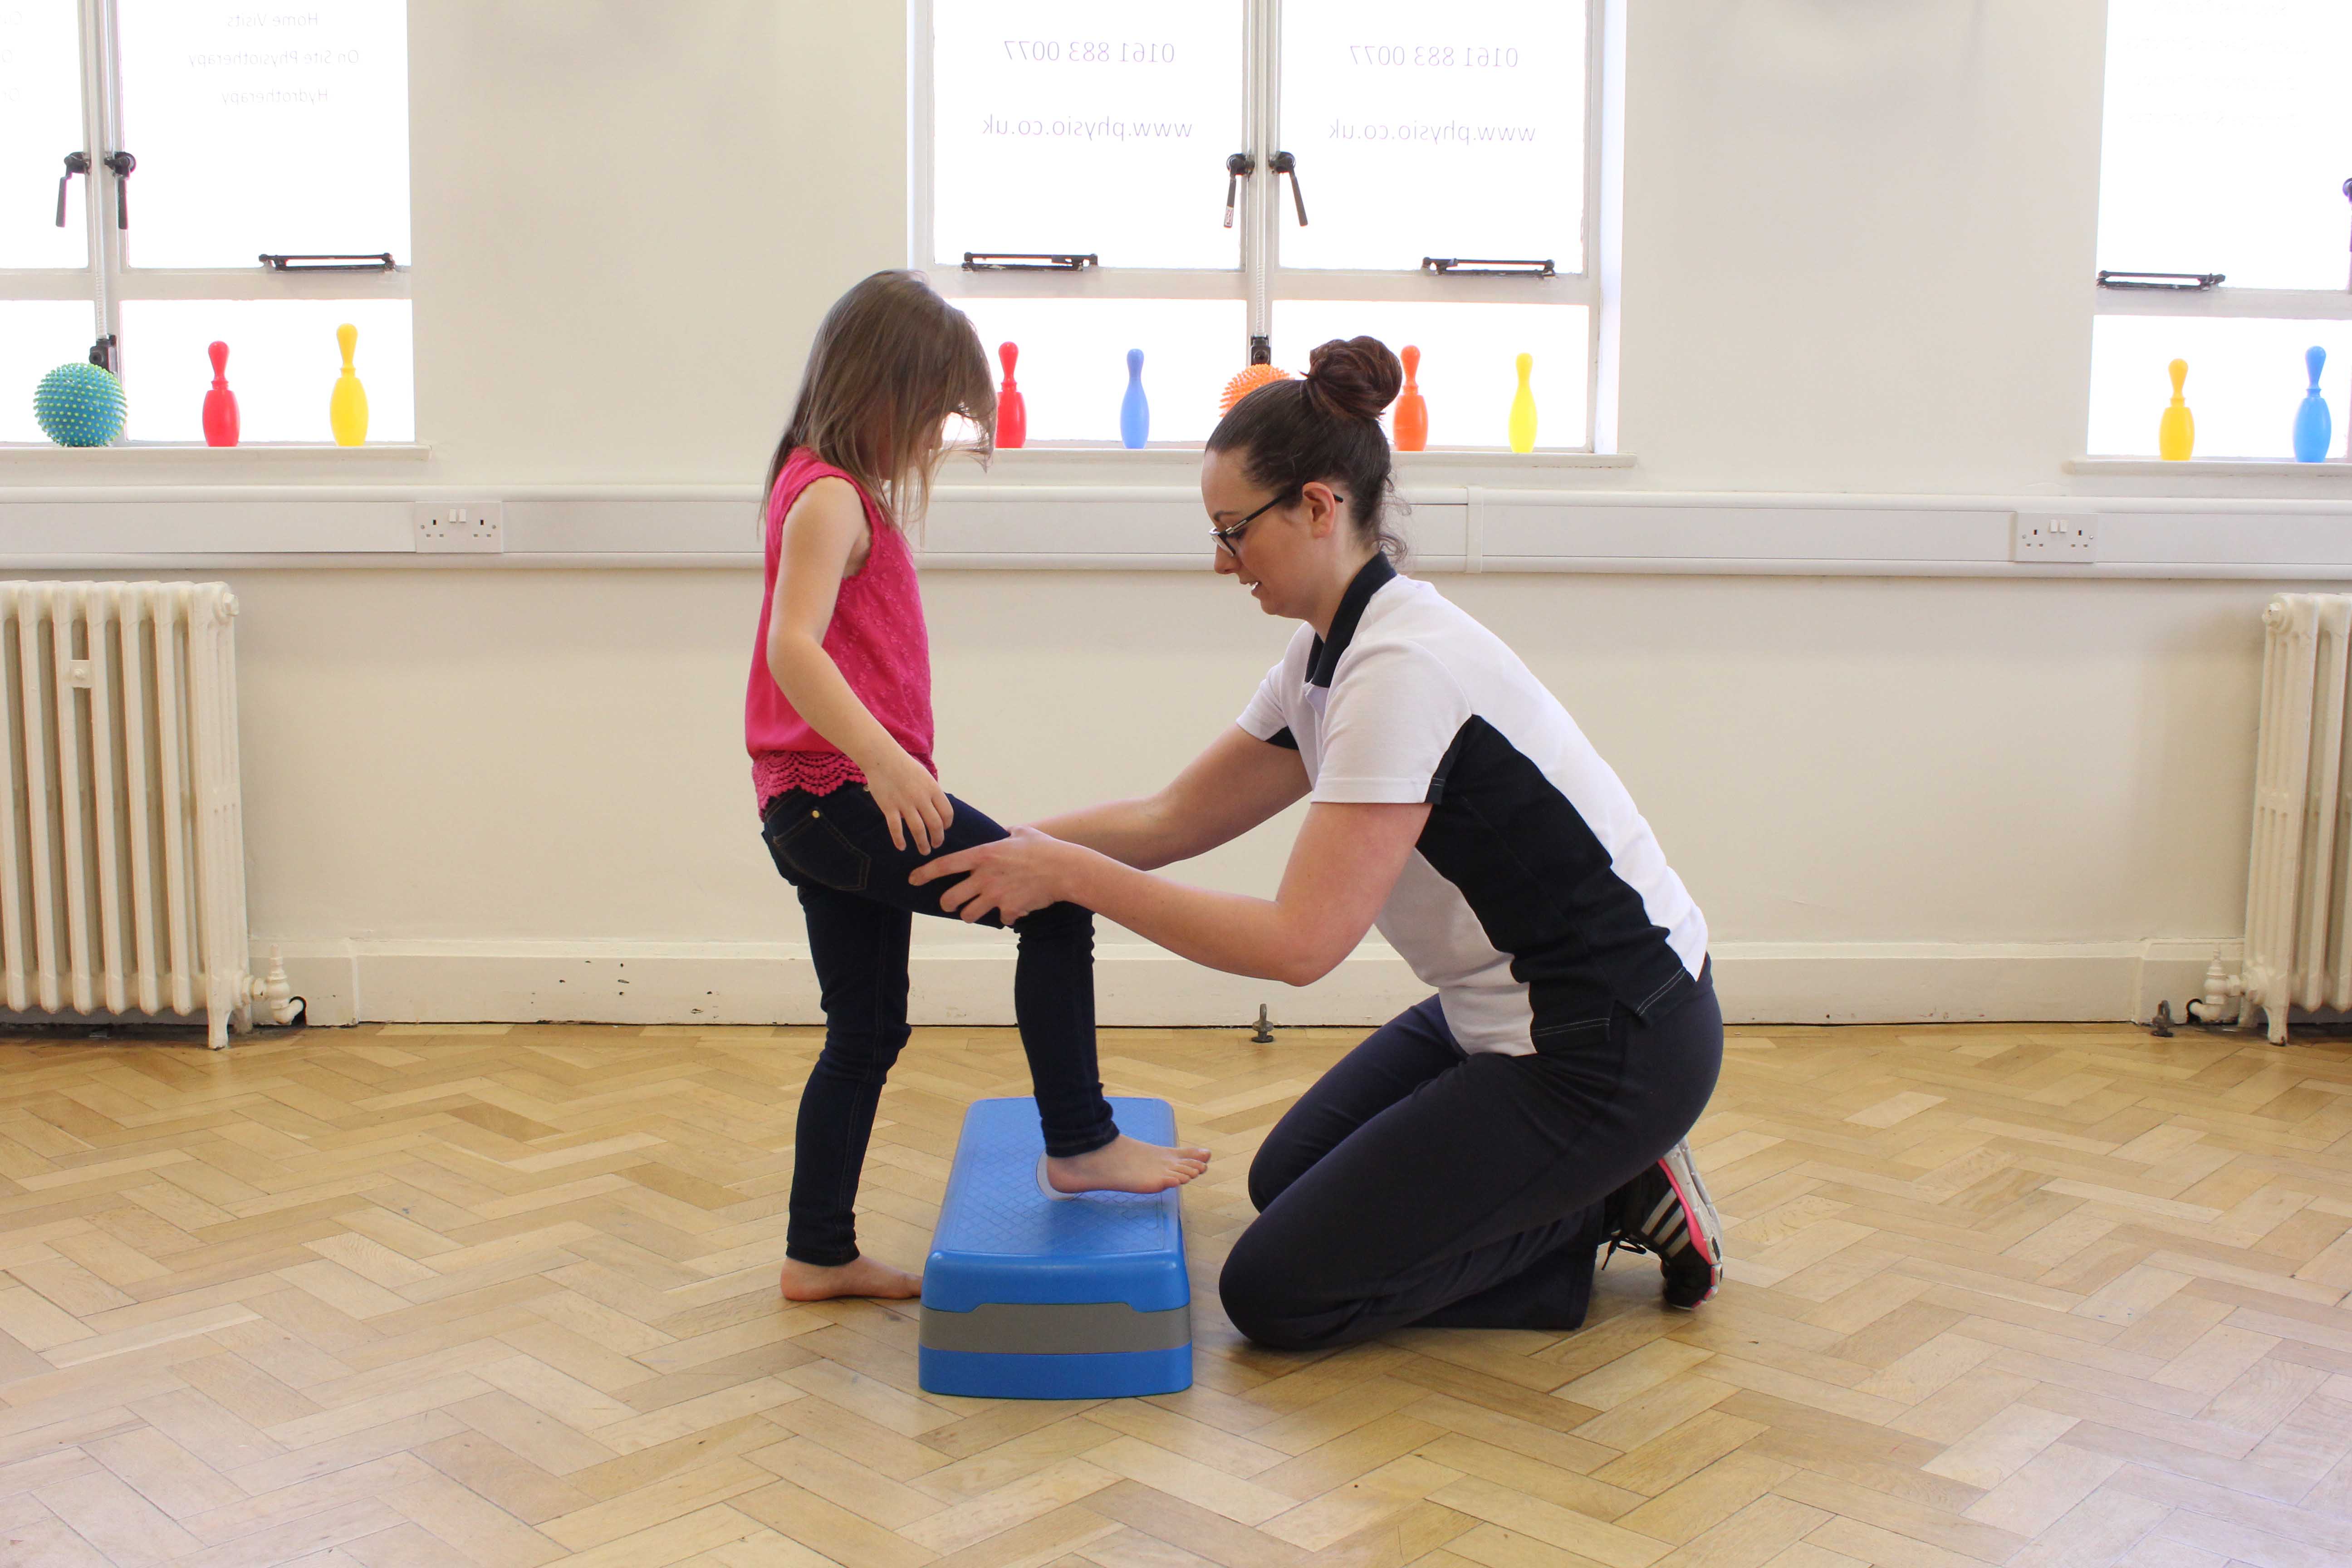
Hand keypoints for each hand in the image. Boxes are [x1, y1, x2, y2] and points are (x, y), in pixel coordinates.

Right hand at [865, 749, 951, 854]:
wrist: (882, 758)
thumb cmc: (904, 765)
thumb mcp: (925, 776)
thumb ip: (931, 792)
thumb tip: (936, 809)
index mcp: (933, 789)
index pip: (947, 812)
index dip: (947, 824)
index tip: (944, 829)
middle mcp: (921, 798)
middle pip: (935, 824)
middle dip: (938, 838)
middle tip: (936, 845)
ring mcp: (905, 803)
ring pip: (918, 830)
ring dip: (922, 843)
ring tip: (924, 850)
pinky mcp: (889, 807)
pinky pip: (896, 828)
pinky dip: (899, 840)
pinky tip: (902, 847)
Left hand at [911, 826, 1074, 923]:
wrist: (1064, 869)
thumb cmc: (1044, 848)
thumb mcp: (1022, 832)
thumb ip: (1008, 833)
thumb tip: (1006, 831)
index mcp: (983, 855)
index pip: (945, 866)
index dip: (924, 874)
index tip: (913, 880)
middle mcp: (984, 877)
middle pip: (950, 899)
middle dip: (948, 903)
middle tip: (952, 903)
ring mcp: (996, 895)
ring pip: (968, 915)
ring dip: (972, 913)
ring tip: (981, 909)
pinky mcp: (1010, 909)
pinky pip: (1001, 918)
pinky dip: (1007, 916)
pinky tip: (1016, 909)